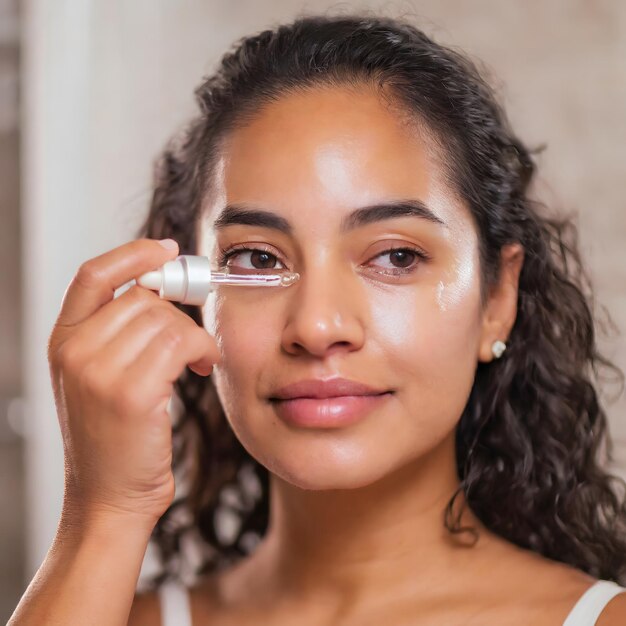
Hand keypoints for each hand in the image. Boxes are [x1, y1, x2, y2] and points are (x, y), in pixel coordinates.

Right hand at [48, 239, 218, 525]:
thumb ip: (120, 332)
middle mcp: (75, 352)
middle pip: (144, 298)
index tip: (168, 249)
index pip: (94, 275)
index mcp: (63, 342)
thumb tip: (164, 288)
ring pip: (167, 319)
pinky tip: (203, 366)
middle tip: (195, 339)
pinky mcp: (131, 392)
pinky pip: (182, 342)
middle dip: (180, 313)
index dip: (134, 254)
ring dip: (195, 335)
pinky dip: (203, 349)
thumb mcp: (101, 378)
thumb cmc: (116, 439)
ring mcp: (99, 371)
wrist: (109, 500)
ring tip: (198, 359)